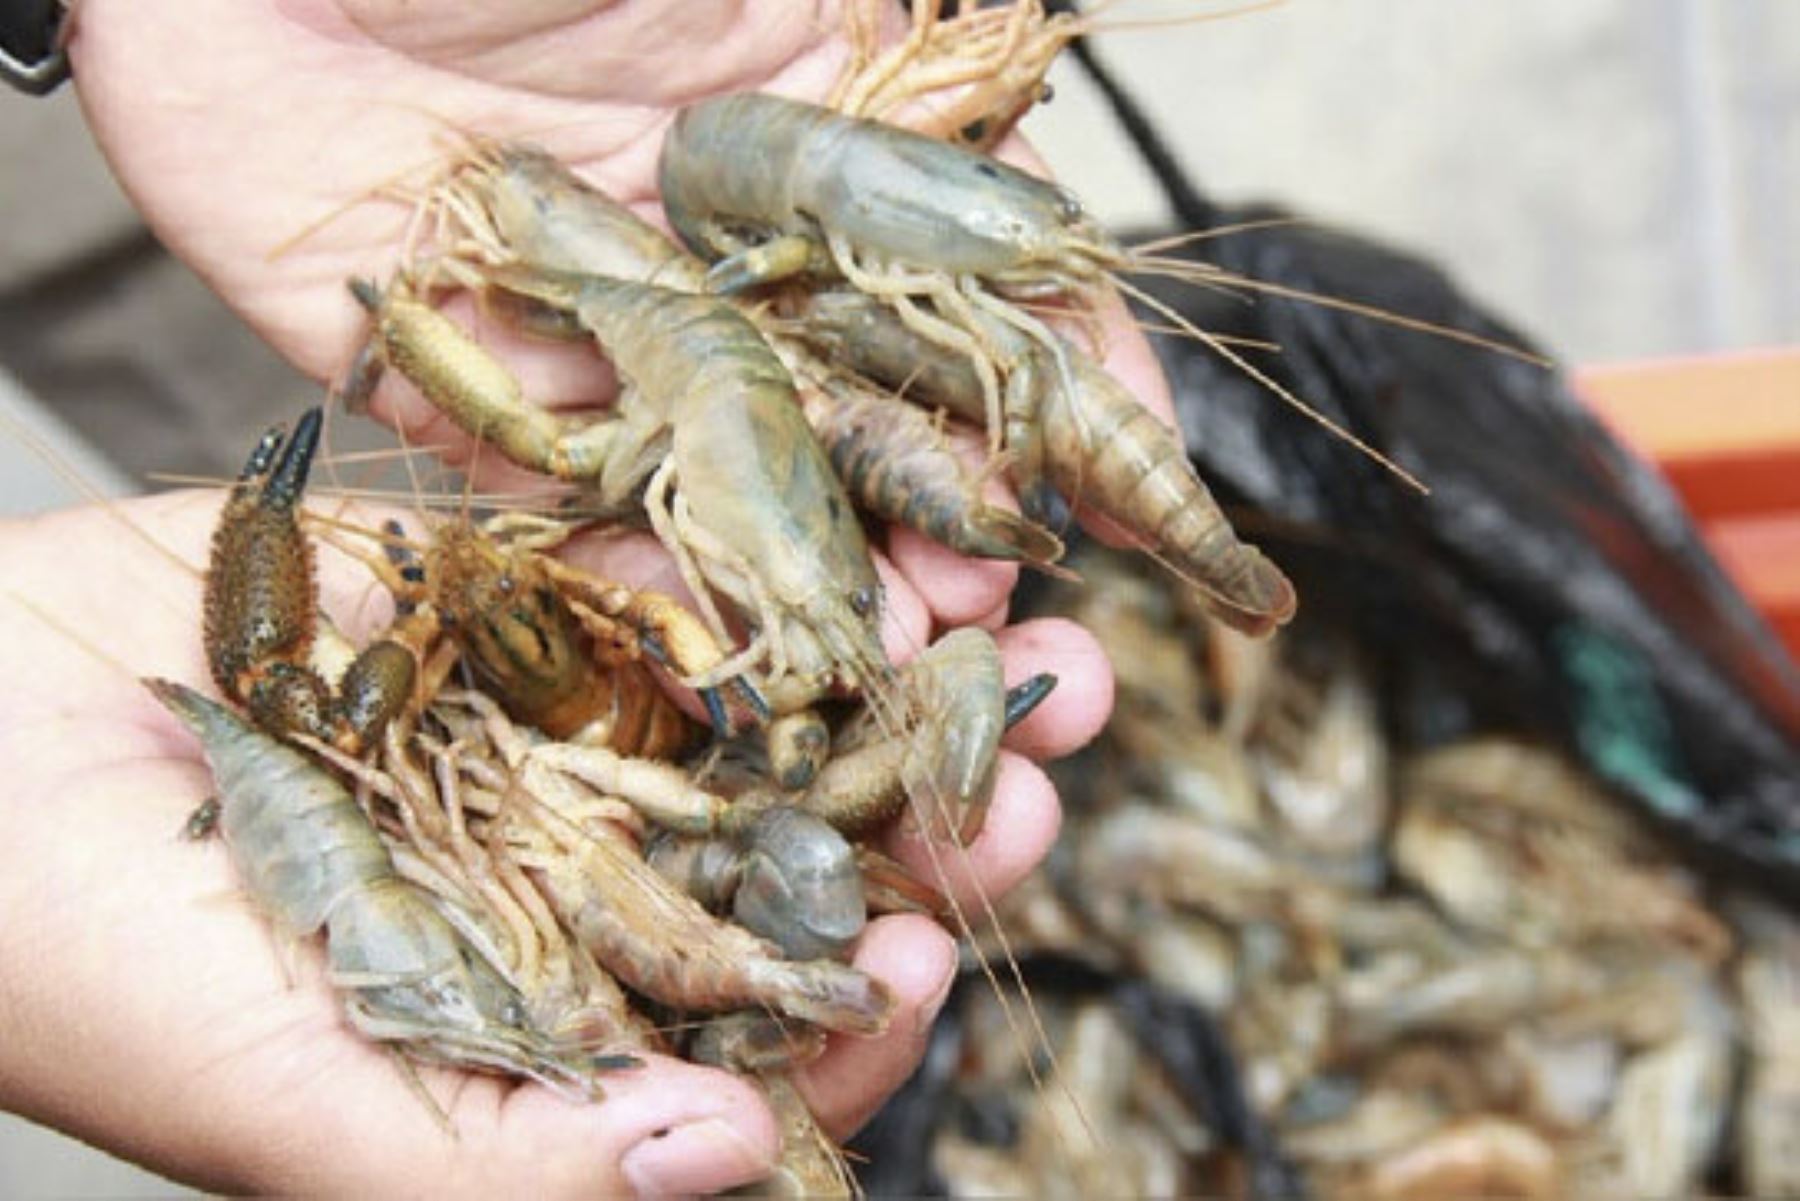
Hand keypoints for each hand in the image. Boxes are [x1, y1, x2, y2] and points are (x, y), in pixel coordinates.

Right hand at [0, 492, 1110, 1195]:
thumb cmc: (72, 957)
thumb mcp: (283, 1097)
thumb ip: (511, 1157)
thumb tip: (727, 1160)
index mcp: (555, 1017)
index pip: (760, 1039)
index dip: (864, 996)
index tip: (936, 937)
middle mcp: (577, 869)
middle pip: (799, 850)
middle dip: (927, 805)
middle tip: (1043, 751)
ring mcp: (547, 721)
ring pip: (760, 697)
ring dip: (884, 656)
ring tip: (994, 617)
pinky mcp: (501, 592)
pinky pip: (650, 563)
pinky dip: (745, 541)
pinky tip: (846, 515)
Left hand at [66, 0, 1175, 627]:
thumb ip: (942, 105)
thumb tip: (1081, 263)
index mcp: (839, 177)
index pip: (992, 325)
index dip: (1077, 420)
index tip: (1143, 511)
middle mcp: (746, 288)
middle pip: (891, 458)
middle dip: (976, 566)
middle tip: (1031, 657)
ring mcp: (624, 362)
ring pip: (758, 524)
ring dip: (839, 618)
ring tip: (902, 688)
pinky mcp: (488, 416)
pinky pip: (586, 543)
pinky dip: (654, 617)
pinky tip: (733, 683)